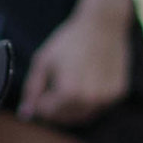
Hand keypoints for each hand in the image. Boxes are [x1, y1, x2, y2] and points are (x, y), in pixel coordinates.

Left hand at [18, 0, 133, 124]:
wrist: (102, 25)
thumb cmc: (69, 41)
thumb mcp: (43, 61)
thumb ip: (32, 89)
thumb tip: (25, 114)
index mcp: (68, 93)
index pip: (47, 113)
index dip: (39, 102)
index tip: (41, 88)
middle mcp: (89, 100)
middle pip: (65, 118)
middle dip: (54, 108)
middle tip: (53, 88)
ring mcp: (106, 98)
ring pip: (83, 115)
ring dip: (72, 107)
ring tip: (70, 83)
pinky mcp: (117, 93)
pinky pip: (98, 106)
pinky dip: (90, 100)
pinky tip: (88, 79)